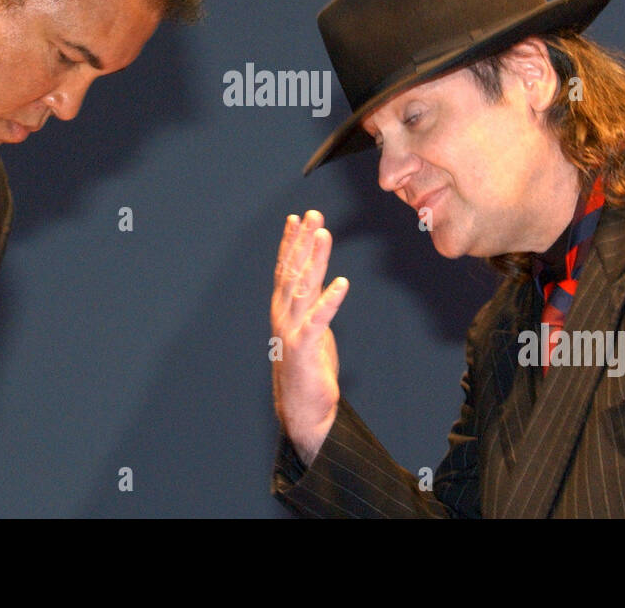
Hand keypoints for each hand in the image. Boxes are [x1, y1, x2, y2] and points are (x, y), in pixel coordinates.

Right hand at [270, 210, 348, 464]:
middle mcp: (283, 315)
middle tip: (313, 214)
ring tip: (324, 234)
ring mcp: (291, 331)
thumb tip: (319, 278)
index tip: (297, 218)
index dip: (291, 242)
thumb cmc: (307, 368)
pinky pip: (319, 319)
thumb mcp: (310, 328)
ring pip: (303, 287)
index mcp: (282, 309)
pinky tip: (342, 283)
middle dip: (303, 241)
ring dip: (315, 259)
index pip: (285, 268)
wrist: (302, 410)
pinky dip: (330, 300)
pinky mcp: (305, 348)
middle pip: (293, 271)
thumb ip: (310, 303)